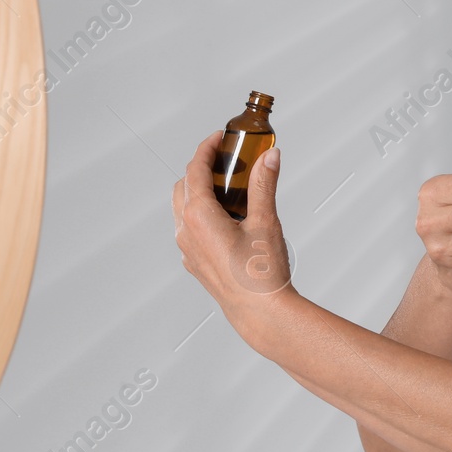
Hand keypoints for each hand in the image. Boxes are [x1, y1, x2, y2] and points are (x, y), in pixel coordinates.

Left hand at [173, 130, 295, 321]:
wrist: (260, 313)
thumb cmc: (261, 274)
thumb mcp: (265, 220)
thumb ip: (263, 184)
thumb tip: (269, 157)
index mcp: (199, 216)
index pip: (195, 169)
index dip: (207, 148)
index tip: (220, 138)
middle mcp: (186, 231)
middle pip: (184, 185)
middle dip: (202, 168)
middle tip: (227, 160)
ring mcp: (187, 249)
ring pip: (183, 207)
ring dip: (199, 191)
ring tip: (229, 187)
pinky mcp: (195, 262)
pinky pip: (188, 228)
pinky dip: (200, 213)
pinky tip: (227, 217)